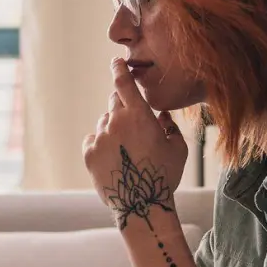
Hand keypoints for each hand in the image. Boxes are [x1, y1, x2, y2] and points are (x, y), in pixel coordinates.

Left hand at [83, 59, 188, 226]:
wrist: (141, 204)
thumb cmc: (164, 175)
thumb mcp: (177, 148)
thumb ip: (170, 126)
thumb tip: (162, 116)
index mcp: (139, 115)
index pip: (124, 83)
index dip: (119, 69)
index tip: (116, 62)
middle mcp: (116, 121)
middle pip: (114, 101)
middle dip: (123, 106)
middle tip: (133, 125)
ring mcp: (100, 136)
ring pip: (105, 122)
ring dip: (114, 128)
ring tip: (127, 151)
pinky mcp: (89, 152)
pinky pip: (93, 139)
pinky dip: (101, 143)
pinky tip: (114, 158)